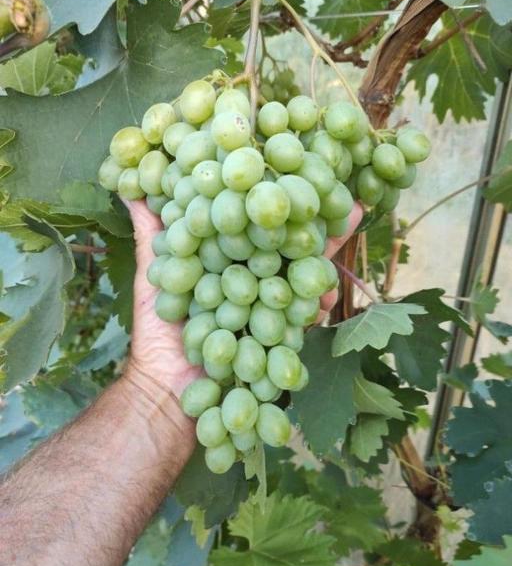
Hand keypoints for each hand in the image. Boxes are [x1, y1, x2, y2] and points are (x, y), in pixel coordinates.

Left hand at [125, 199, 363, 399]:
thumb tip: (126, 182)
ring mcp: (268, 309)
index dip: (274, 200)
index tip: (294, 171)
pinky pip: (304, 315)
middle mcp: (251, 280)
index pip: (255, 223)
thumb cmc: (156, 335)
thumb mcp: (152, 277)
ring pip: (302, 278)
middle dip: (316, 224)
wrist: (167, 394)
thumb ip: (152, 232)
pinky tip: (327, 293)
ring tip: (345, 232)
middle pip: (289, 247)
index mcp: (225, 260)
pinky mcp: (278, 338)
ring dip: (323, 258)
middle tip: (343, 197)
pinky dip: (316, 304)